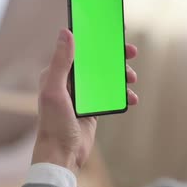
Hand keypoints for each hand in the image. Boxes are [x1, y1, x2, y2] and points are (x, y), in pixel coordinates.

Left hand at [32, 29, 138, 173]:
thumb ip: (60, 62)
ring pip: (108, 76)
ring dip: (122, 75)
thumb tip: (66, 32)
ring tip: (132, 78)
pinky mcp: (94, 106)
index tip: (113, 33)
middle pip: (97, 61)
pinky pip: (112, 94)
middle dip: (115, 56)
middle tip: (131, 52)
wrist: (63, 154)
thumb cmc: (53, 123)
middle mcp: (71, 81)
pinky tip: (131, 98)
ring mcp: (84, 93)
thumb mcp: (55, 90)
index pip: (79, 49)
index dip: (96, 40)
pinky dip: (123, 94)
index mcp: (58, 73)